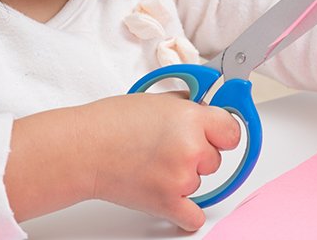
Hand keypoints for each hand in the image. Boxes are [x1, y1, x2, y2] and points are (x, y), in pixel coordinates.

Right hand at [4, 92, 239, 230]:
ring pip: (201, 182)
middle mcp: (191, 148)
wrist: (83, 149)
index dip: (221, 131)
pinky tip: (175, 198)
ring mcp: (181, 178)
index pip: (232, 130)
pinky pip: (194, 217)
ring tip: (155, 163)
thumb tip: (209, 109)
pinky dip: (186, 212)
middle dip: (198, 153)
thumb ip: (189, 105)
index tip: (215, 133)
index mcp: (191, 119)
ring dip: (185, 176)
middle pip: (216, 158)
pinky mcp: (167, 204)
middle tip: (170, 147)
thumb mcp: (159, 100)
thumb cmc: (112, 122)